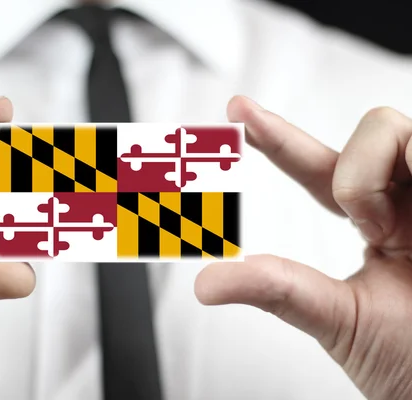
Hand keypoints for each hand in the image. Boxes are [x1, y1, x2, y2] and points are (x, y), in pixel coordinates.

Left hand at [195, 96, 411, 399]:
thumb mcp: (340, 319)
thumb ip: (279, 290)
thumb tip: (205, 284)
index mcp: (379, 224)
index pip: (320, 169)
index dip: (277, 138)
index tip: (236, 110)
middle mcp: (411, 201)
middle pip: (373, 131)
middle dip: (353, 173)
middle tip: (370, 228)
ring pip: (396, 129)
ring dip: (375, 178)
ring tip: (394, 232)